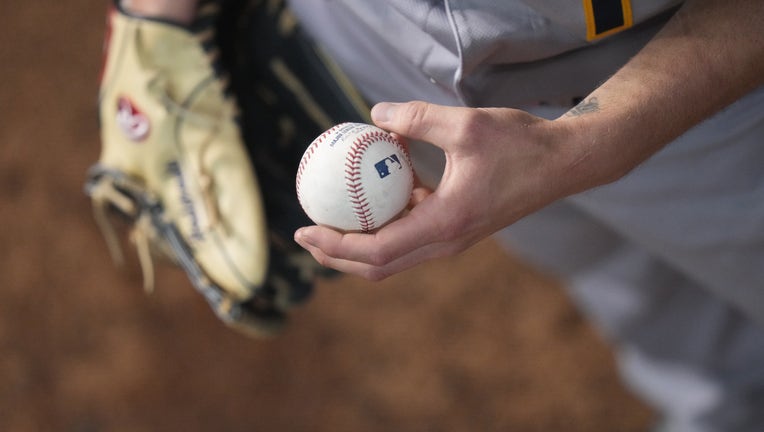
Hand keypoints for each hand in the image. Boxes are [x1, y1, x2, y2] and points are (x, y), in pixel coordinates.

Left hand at [294, 101, 581, 279]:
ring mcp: (452, 239)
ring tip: (330, 218)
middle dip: (337, 257)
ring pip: (393, 257)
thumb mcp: (465, 125)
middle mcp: (446, 242)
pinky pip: (410, 236)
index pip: (376, 250)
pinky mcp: (457, 229)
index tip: (304, 230)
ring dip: (358, 246)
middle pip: (378, 266)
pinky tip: (374, 192)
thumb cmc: (519, 146)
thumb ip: (417, 119)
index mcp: (444, 224)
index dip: (335, 246)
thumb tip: (376, 112)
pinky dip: (384, 225)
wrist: (563, 165)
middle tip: (306, 233)